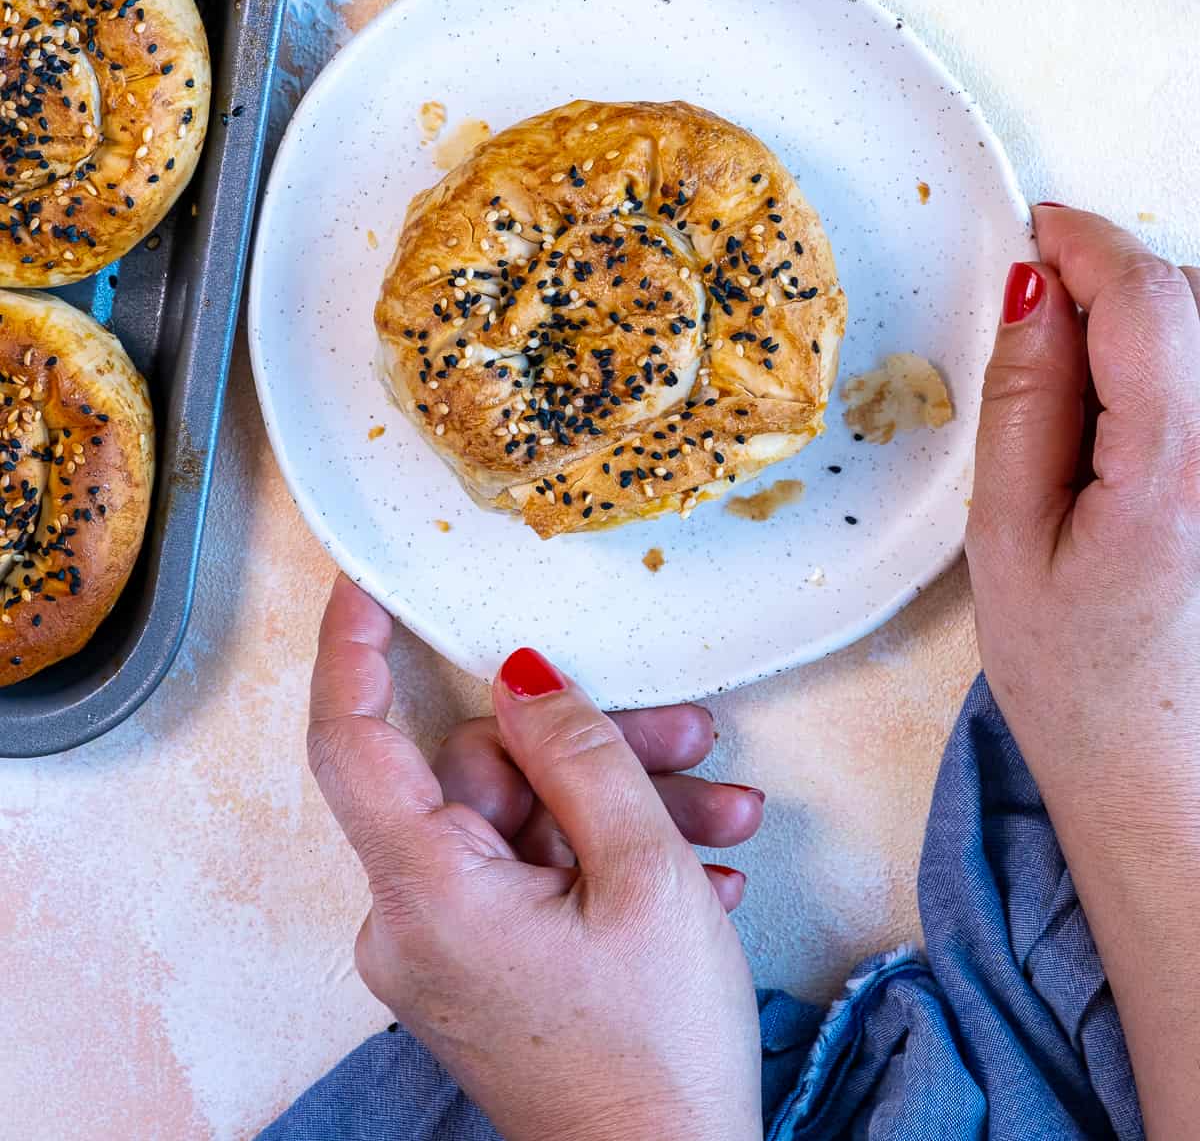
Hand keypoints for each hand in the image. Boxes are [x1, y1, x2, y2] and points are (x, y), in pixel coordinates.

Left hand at [308, 577, 762, 1140]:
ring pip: (524, 822)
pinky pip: (530, 874)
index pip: (351, 742)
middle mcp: (412, 922)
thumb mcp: (643, 877)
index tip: (366, 581)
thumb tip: (520, 675)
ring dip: (624, 804)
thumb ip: (580, 756)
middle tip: (690, 735)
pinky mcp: (482, 967)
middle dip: (593, 747)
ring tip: (724, 810)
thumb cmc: (656, 1057)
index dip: (353, 651)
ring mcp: (446, 950)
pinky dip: (605, 859)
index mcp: (426, 894)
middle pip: (483, 775)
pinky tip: (698, 866)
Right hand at [966, 204, 1199, 1137]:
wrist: (1181, 799)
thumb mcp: (1009, 544)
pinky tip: (1155, 442)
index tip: (1045, 228)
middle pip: (1198, 303)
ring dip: (1167, 332)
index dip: (1088, 241)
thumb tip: (1033, 291)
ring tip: (1104, 414)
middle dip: (1124, 287)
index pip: (1148, 296)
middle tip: (1051, 327)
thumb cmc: (1089, 694)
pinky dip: (1193, 382)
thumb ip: (1025, 402)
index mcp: (1178, 475)